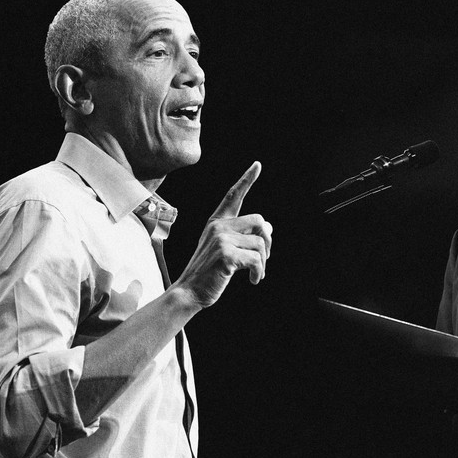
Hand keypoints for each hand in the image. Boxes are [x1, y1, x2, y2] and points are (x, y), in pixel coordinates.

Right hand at [172, 162, 272, 307]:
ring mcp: (221, 239)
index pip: (233, 196)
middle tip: (263, 259)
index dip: (247, 179)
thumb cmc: (208, 273)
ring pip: (260, 243)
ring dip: (263, 262)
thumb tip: (268, 226)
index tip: (257, 165)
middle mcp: (218, 226)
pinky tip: (253, 280)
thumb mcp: (224, 250)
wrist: (189, 292)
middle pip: (259, 221)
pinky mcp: (226, 255)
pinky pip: (257, 260)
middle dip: (267, 242)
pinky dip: (259, 272)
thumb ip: (242, 237)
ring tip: (255, 274)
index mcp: (216, 222)